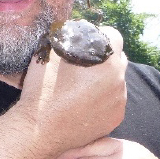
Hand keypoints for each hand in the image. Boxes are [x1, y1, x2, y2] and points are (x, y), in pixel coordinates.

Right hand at [18, 27, 127, 156]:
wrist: (40, 130)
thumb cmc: (43, 90)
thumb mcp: (49, 53)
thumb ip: (67, 36)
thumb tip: (73, 28)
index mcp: (107, 61)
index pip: (114, 36)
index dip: (99, 34)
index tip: (84, 41)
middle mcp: (119, 80)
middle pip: (117, 59)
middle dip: (103, 58)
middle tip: (81, 64)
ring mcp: (119, 102)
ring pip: (116, 81)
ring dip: (104, 79)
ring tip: (80, 86)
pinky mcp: (114, 119)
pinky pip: (113, 101)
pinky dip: (102, 99)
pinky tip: (83, 102)